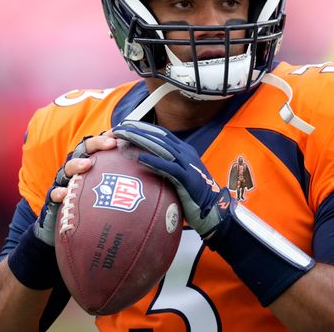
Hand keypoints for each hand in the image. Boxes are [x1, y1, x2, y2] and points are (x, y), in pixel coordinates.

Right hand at [34, 134, 116, 245]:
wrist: (67, 223)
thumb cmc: (91, 201)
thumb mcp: (106, 188)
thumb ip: (121, 178)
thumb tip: (147, 171)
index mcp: (88, 162)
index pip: (97, 145)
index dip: (106, 137)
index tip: (119, 134)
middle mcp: (76, 168)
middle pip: (83, 150)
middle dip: (96, 144)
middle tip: (110, 143)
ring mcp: (64, 181)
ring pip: (68, 168)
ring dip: (77, 165)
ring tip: (87, 165)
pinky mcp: (55, 197)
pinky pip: (55, 193)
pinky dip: (59, 192)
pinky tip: (65, 194)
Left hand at [111, 121, 230, 237]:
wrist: (214, 209)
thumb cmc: (194, 195)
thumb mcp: (181, 176)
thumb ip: (168, 168)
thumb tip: (149, 165)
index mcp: (184, 150)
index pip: (161, 134)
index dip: (143, 128)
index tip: (126, 125)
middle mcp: (186, 153)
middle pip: (158, 137)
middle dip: (138, 130)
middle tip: (119, 128)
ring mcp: (187, 164)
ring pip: (161, 148)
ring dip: (141, 141)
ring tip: (124, 137)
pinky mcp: (187, 178)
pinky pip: (168, 167)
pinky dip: (153, 161)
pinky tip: (139, 158)